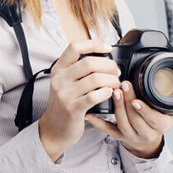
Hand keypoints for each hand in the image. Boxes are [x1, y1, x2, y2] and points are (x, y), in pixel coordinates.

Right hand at [39, 39, 120, 160]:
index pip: (74, 47)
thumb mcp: (65, 82)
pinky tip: (110, 93)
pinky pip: (93, 97)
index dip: (93, 44)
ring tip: (116, 84)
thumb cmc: (66, 103)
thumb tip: (102, 55)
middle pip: (89, 62)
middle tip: (116, 72)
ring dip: (112, 80)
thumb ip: (77, 69)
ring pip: (95, 79)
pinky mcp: (73, 109)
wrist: (55, 128)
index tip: (107, 48)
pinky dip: (106, 93)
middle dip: (109, 65)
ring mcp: (65, 94)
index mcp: (58, 69)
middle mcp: (59, 79)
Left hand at [85, 80, 172, 157]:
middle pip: (134, 119)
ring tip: (113, 91)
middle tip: (122, 85)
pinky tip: (90, 114)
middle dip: (127, 102)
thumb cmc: (162, 121)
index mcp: (160, 127)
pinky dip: (98, 122)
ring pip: (121, 122)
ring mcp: (130, 134)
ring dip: (116, 106)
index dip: (144, 110)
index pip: (152, 120)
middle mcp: (145, 132)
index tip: (137, 100)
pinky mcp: (117, 135)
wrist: (149, 140)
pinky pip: (106, 130)